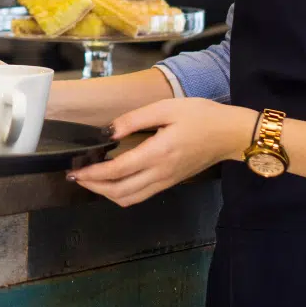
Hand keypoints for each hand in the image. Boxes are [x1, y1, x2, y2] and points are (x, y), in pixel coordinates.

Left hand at [67, 97, 253, 206]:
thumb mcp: (166, 108)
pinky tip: (112, 180)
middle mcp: (160, 174)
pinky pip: (140, 195)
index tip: (75, 170)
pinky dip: (121, 193)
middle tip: (75, 176)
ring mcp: (166, 182)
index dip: (93, 174)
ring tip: (89, 180)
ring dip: (106, 193)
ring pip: (129, 199)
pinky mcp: (170, 182)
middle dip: (94, 187)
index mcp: (158, 154)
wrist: (230, 134)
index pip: (117, 171)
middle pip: (119, 192)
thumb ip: (135, 119)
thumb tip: (109, 131)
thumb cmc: (200, 116)